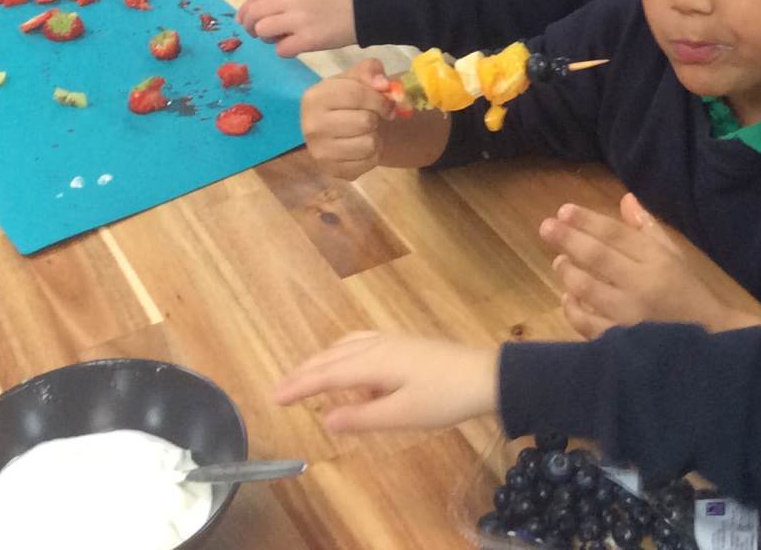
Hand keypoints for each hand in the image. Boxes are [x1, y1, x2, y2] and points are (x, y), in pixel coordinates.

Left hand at [238, 0, 356, 55]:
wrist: (360, 11)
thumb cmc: (332, 0)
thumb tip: (252, 14)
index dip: (245, 10)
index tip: (244, 20)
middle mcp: (291, 0)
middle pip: (254, 14)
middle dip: (250, 26)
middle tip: (258, 33)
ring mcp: (298, 20)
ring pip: (263, 31)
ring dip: (267, 38)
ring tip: (280, 38)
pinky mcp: (308, 40)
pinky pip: (281, 49)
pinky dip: (284, 51)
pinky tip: (294, 47)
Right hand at [273, 331, 498, 432]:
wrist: (486, 376)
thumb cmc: (444, 398)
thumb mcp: (402, 415)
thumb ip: (362, 416)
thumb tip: (325, 419)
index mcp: (373, 362)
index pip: (326, 374)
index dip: (299, 386)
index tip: (274, 397)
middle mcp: (377, 346)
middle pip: (331, 356)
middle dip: (304, 371)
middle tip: (280, 388)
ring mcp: (391, 341)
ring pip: (345, 346)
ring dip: (322, 360)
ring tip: (306, 375)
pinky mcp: (404, 344)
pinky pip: (361, 343)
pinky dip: (343, 353)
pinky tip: (349, 365)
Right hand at [300, 59, 396, 179]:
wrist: (337, 129)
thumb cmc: (347, 100)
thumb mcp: (355, 78)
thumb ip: (370, 71)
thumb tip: (383, 84)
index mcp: (314, 97)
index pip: (357, 94)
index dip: (380, 98)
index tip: (387, 103)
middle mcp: (311, 126)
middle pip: (365, 121)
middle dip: (376, 118)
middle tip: (373, 117)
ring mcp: (320, 152)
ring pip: (369, 144)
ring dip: (376, 137)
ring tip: (366, 132)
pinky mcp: (332, 171)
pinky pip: (369, 163)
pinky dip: (373, 155)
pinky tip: (363, 146)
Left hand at [542, 195, 731, 338]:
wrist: (711, 345)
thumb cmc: (689, 295)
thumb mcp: (675, 257)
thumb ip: (648, 228)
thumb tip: (625, 199)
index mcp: (659, 261)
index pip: (616, 234)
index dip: (587, 220)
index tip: (564, 210)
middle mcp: (643, 285)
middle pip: (598, 257)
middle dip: (568, 239)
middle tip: (546, 227)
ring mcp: (631, 316)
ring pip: (588, 289)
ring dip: (568, 272)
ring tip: (560, 261)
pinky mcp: (623, 343)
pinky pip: (588, 324)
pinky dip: (573, 309)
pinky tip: (568, 298)